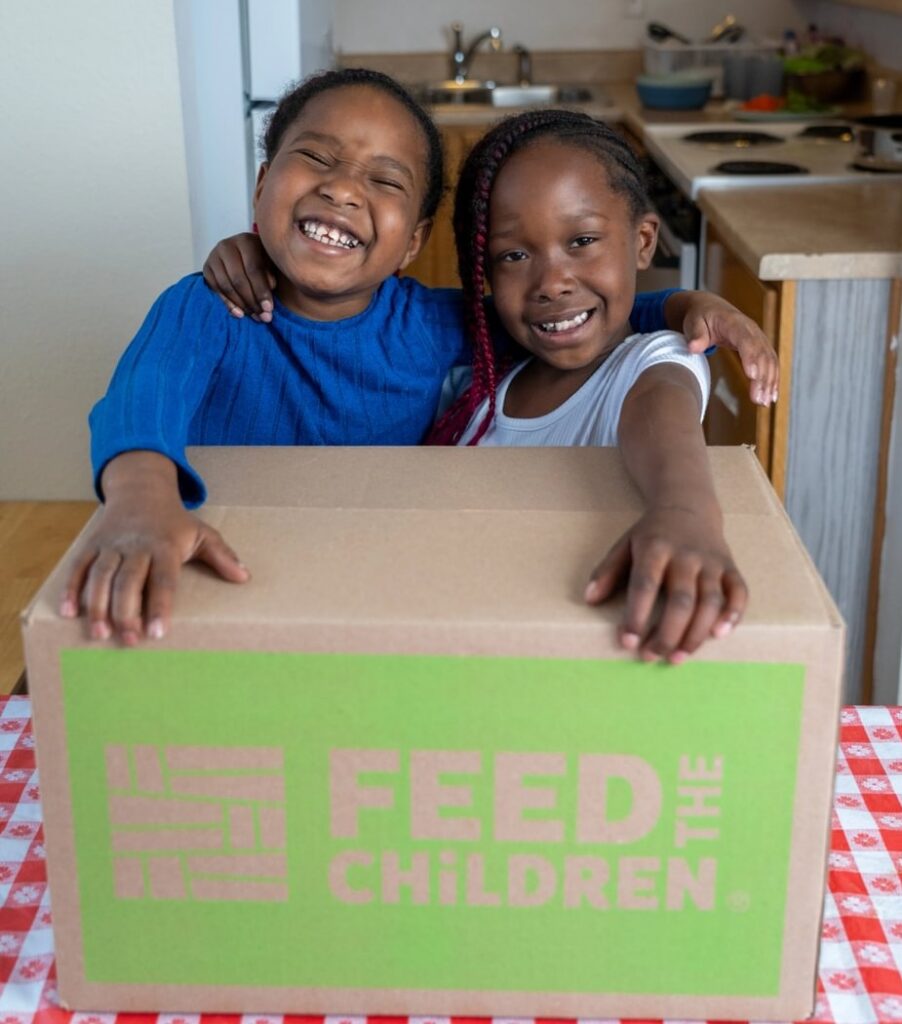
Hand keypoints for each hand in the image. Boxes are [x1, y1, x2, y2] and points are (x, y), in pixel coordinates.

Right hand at [58, 453, 248, 644]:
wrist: (141, 490)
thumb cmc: (175, 521)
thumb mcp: (202, 533)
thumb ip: (222, 555)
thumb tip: (244, 577)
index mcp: (164, 546)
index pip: (163, 579)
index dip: (160, 606)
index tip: (158, 632)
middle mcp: (136, 545)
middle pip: (128, 581)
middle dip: (127, 612)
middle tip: (129, 641)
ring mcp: (111, 545)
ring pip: (101, 575)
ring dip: (97, 605)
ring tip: (100, 634)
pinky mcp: (92, 545)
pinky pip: (78, 567)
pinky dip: (72, 588)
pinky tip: (69, 613)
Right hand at [202, 232, 275, 322]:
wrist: (245, 253)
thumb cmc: (263, 258)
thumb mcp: (272, 263)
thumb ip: (271, 275)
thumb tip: (268, 294)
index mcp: (246, 240)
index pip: (253, 269)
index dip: (261, 291)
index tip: (269, 309)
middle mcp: (227, 246)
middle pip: (238, 279)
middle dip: (252, 301)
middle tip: (264, 317)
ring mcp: (214, 257)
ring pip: (227, 286)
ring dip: (242, 305)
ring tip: (255, 317)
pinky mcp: (206, 269)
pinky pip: (217, 290)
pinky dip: (229, 304)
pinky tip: (240, 314)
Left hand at [584, 505, 746, 663]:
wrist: (688, 506)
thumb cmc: (652, 534)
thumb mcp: (624, 545)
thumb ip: (607, 571)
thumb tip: (590, 599)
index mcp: (655, 549)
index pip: (645, 585)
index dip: (637, 616)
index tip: (628, 642)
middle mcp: (686, 556)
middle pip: (680, 600)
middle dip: (667, 634)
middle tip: (651, 656)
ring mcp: (711, 562)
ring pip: (710, 602)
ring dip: (696, 634)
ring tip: (678, 657)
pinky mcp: (730, 567)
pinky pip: (739, 592)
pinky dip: (733, 614)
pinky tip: (719, 635)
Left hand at [670, 291, 778, 406]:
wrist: (711, 308)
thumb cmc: (701, 317)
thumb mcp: (693, 323)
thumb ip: (695, 335)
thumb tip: (693, 347)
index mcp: (734, 323)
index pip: (746, 340)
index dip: (751, 357)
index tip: (752, 375)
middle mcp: (751, 330)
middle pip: (761, 354)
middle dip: (762, 377)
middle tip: (758, 399)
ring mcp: (758, 338)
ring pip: (769, 360)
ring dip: (769, 382)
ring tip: (765, 403)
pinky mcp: (760, 347)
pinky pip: (770, 363)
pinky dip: (772, 379)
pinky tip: (771, 396)